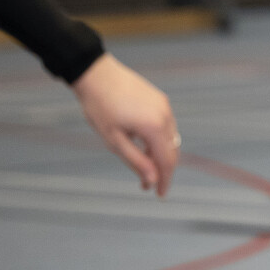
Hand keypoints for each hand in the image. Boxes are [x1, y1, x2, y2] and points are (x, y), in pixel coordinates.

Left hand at [71, 53, 179, 195]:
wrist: (97, 74)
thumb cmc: (100, 108)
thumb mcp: (114, 140)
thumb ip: (135, 160)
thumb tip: (152, 180)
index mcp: (154, 128)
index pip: (167, 161)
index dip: (165, 180)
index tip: (160, 195)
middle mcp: (165, 116)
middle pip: (172, 151)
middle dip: (163, 169)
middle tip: (148, 185)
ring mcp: (164, 106)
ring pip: (170, 138)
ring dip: (160, 154)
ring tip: (143, 165)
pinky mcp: (160, 100)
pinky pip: (166, 125)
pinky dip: (159, 140)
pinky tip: (144, 144)